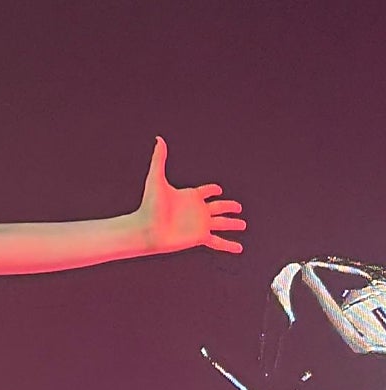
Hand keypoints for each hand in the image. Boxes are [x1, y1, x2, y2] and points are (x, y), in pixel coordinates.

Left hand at [135, 136, 245, 254]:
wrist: (146, 229)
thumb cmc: (149, 205)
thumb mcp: (156, 179)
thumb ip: (159, 159)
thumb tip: (158, 139)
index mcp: (189, 196)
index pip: (205, 191)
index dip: (212, 189)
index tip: (218, 189)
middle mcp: (197, 210)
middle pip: (218, 206)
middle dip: (229, 206)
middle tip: (238, 206)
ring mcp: (199, 224)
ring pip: (222, 223)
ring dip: (233, 223)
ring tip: (243, 224)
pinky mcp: (200, 237)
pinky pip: (218, 242)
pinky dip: (229, 246)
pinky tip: (239, 249)